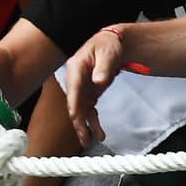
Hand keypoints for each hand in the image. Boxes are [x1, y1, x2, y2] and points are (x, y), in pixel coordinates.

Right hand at [64, 28, 123, 145]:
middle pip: (73, 102)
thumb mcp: (108, 54)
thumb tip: (97, 81)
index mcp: (76, 66)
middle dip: (77, 120)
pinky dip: (92, 122)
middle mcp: (75, 79)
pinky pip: (88, 110)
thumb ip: (103, 68)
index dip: (74, 102)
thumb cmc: (107, 46)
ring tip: (87, 141)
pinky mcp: (88, 93)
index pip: (73, 87)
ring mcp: (81, 87)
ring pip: (80, 109)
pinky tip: (98, 133)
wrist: (111, 44)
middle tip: (83, 136)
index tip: (75, 116)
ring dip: (83, 125)